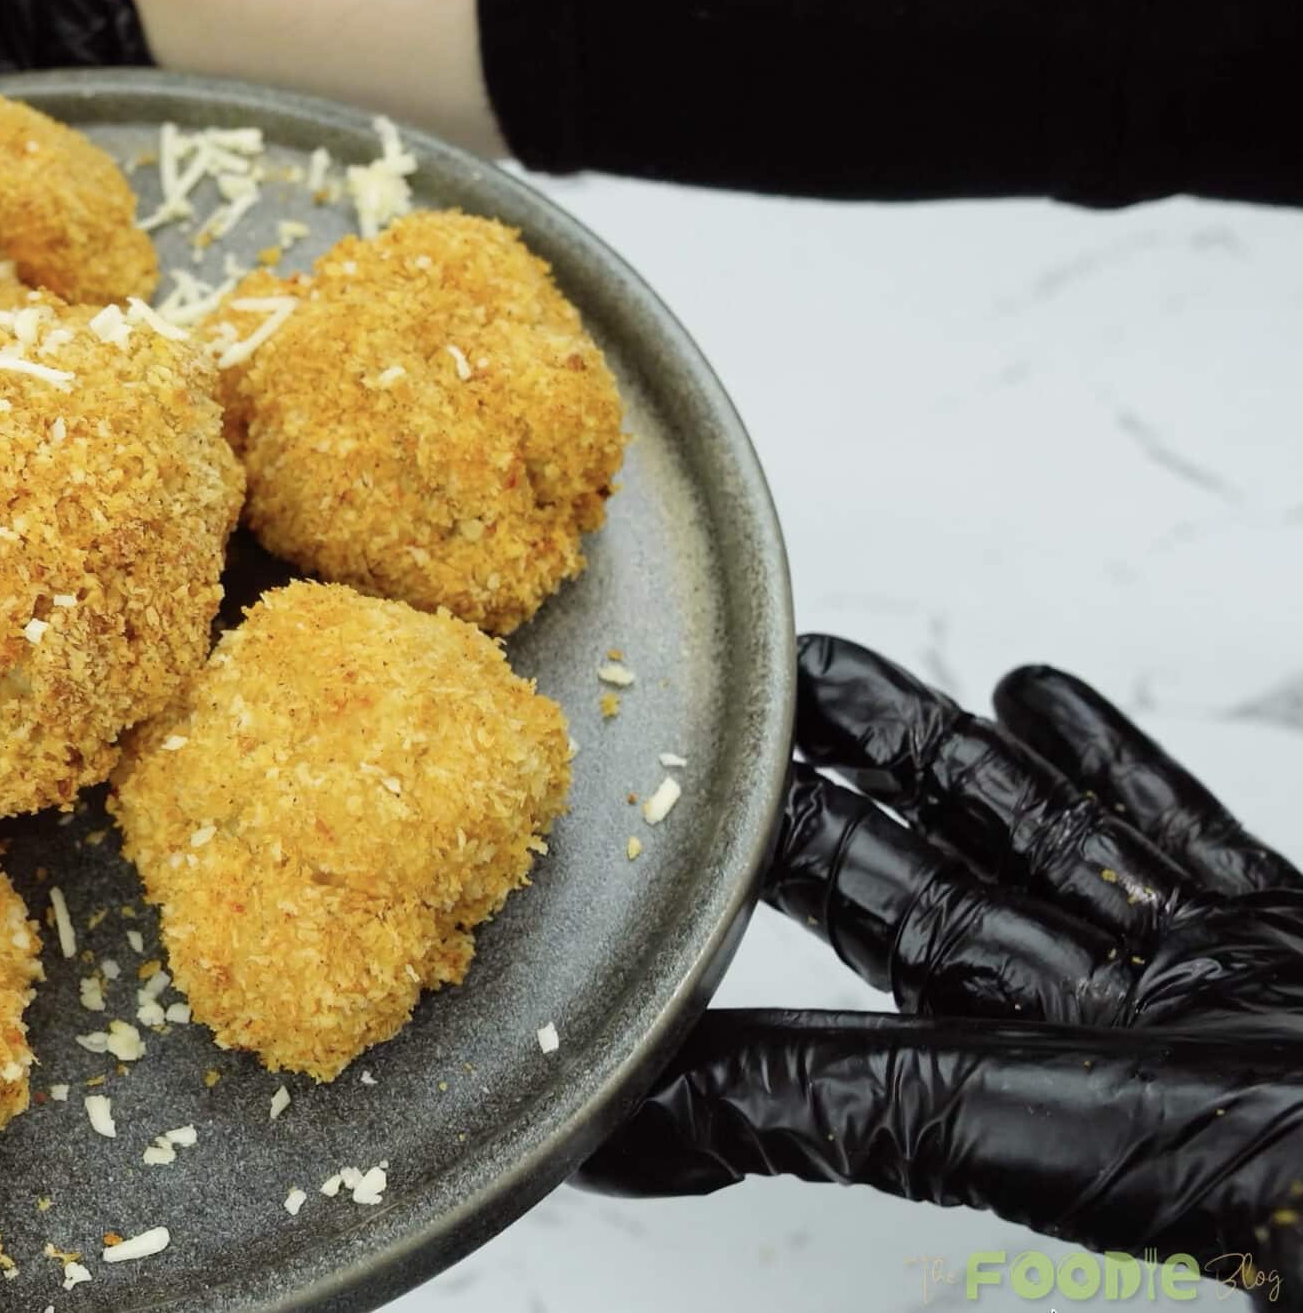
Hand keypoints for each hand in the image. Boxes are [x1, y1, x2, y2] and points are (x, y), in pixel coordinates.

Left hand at [578, 636, 1301, 1301]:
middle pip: (914, 891)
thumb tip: (608, 1139)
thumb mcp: (980, 1120)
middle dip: (823, 803)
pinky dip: (1109, 768)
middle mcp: (1083, 1032)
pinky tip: (1040, 698)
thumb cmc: (1274, 1170)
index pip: (824, 985)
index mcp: (996, 1080)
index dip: (744, 916)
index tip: (666, 844)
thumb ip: (801, 1109)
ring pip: (1031, 837)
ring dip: (934, 753)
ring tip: (834, 673)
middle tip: (735, 725)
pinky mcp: (1285, 936)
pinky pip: (1180, 834)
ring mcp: (1191, 981)